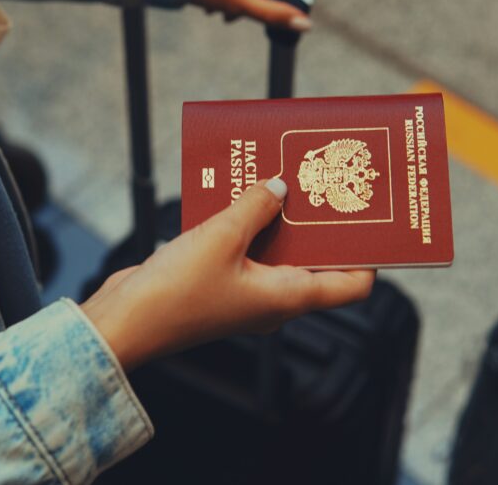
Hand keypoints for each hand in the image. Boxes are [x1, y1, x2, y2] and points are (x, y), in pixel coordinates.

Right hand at [80, 179, 374, 370]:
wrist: (124, 323)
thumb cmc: (175, 294)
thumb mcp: (221, 237)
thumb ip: (255, 206)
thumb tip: (280, 187)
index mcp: (288, 297)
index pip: (351, 285)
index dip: (369, 255)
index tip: (373, 220)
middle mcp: (273, 298)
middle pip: (314, 258)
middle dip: (319, 220)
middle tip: (325, 181)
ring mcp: (246, 291)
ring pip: (276, 248)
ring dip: (278, 214)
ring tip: (282, 174)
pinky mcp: (219, 281)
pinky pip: (245, 247)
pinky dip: (247, 221)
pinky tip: (238, 191)